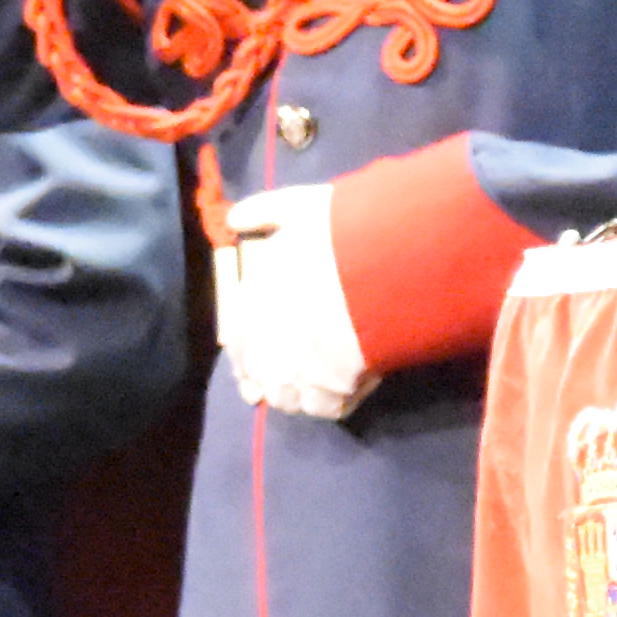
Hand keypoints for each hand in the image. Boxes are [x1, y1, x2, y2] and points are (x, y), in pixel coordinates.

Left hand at [216, 187, 374, 416]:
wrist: (380, 269)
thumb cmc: (336, 237)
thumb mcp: (295, 208)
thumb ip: (262, 213)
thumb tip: (237, 219)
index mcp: (249, 306)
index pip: (236, 343)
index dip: (248, 353)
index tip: (257, 359)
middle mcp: (262, 345)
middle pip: (258, 378)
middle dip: (271, 378)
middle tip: (293, 375)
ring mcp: (294, 373)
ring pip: (287, 398)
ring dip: (299, 393)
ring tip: (319, 383)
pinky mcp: (331, 392)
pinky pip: (325, 408)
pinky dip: (333, 402)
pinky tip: (345, 389)